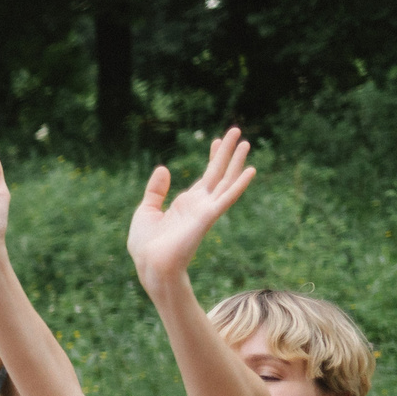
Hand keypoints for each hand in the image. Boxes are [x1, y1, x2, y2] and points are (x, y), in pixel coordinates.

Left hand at [126, 126, 255, 290]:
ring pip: (225, 181)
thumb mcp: (146, 210)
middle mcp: (200, 204)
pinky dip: (238, 184)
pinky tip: (250, 170)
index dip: (212, 158)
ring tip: (245, 142)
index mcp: (186, 203)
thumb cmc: (146, 244)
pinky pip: (226, 197)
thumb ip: (156, 190)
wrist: (149, 265)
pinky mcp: (207, 217)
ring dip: (236, 162)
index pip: (205, 176)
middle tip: (236, 131)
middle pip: (217, 173)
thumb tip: (164, 168)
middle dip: (226, 153)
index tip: (217, 140)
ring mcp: (205, 210)